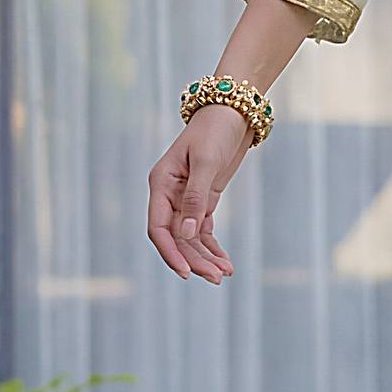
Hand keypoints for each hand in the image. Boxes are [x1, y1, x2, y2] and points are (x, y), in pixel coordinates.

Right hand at [147, 107, 247, 283]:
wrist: (233, 113)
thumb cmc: (215, 131)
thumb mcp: (206, 162)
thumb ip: (195, 197)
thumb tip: (185, 234)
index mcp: (161, 184)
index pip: (158, 228)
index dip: (170, 253)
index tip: (185, 273)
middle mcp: (169, 194)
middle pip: (176, 238)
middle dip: (194, 260)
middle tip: (216, 278)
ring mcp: (185, 199)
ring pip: (190, 238)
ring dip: (205, 257)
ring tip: (224, 274)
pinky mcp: (202, 200)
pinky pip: (203, 231)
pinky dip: (213, 247)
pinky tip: (224, 263)